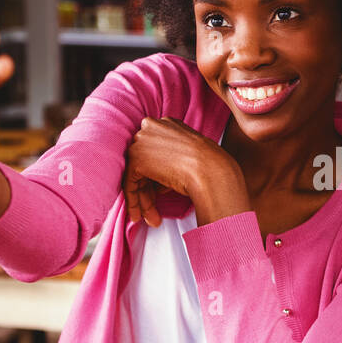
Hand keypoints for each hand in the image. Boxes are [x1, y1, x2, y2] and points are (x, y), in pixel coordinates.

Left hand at [123, 117, 247, 226]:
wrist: (211, 170)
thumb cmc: (209, 167)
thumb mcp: (190, 155)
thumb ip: (172, 160)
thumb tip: (158, 182)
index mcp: (166, 123)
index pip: (153, 151)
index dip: (155, 176)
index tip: (159, 193)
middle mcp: (151, 127)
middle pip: (142, 162)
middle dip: (148, 190)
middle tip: (153, 211)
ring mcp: (141, 140)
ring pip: (135, 174)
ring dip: (143, 199)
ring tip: (151, 219)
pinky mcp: (136, 157)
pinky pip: (130, 183)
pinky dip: (134, 201)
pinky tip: (139, 216)